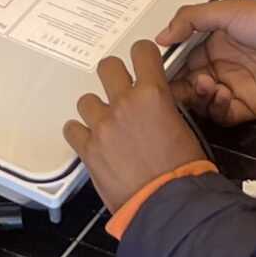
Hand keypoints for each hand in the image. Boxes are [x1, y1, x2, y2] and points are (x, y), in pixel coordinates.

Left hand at [65, 44, 210, 211]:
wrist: (169, 204)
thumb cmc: (183, 174)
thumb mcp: (183, 128)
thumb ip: (162, 108)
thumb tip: (154, 104)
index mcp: (153, 95)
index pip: (141, 52)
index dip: (141, 54)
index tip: (140, 61)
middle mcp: (124, 104)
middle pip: (107, 67)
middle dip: (113, 76)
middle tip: (119, 89)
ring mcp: (103, 126)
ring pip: (86, 100)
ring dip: (96, 110)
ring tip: (107, 126)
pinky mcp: (88, 149)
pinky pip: (72, 129)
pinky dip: (80, 134)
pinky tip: (91, 141)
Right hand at [157, 0, 255, 126]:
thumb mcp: (230, 11)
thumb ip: (191, 19)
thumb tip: (161, 35)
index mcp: (215, 40)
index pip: (181, 57)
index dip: (169, 65)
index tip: (157, 70)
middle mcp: (223, 64)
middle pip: (188, 82)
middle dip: (180, 85)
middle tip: (181, 83)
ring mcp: (235, 86)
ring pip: (202, 101)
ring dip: (198, 97)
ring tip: (208, 85)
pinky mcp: (249, 106)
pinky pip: (223, 116)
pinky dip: (217, 110)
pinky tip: (223, 96)